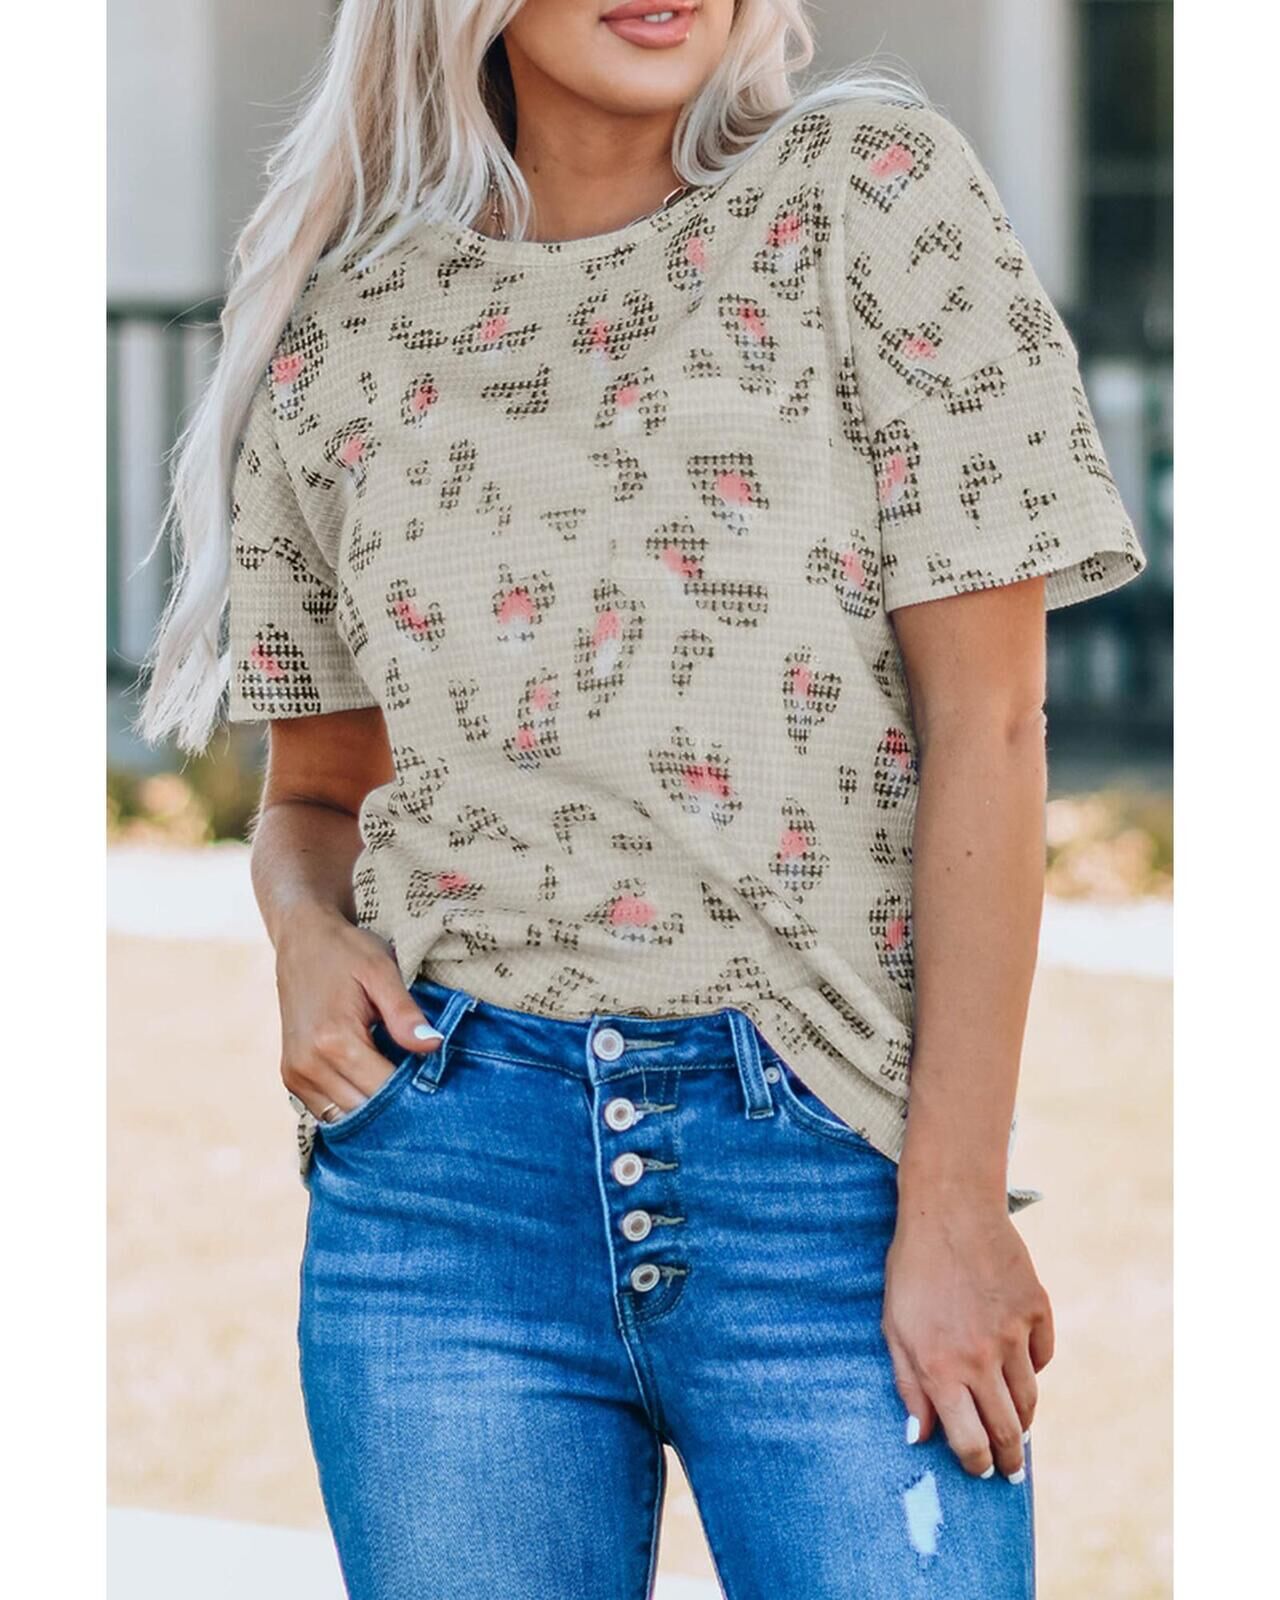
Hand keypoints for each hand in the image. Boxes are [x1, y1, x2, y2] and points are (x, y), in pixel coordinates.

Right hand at [274, 904, 442, 1122]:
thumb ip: (405, 1013)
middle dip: (396, 1106)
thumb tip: (434, 1046)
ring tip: (399, 1090)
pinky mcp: (291, 1076)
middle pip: (364, 1110)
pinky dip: (351, 1106)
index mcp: (334, 1040)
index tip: (438, 1089)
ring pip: (344, 1117)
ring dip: (373, 1111)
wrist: (302, 940)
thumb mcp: (382, 971)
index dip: (414, 1093)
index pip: (383, 1090)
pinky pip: (326, 1110)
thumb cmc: (346, 951)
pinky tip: (372, 1087)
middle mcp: (309, 1064)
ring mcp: (296, 1073)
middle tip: (424, 1093)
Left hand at [882, 1202, 1053, 1479]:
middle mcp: (981, 1359)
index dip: (977, 1464)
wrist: (949, 1210)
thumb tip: (920, 1436)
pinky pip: (1042, 1357)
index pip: (969, 1442)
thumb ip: (908, 1385)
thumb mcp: (894, 1327)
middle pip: (1008, 1431)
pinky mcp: (1037, 1310)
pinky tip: (1019, 1365)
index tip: (979, 1471)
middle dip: (1009, 1459)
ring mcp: (1014, 1335)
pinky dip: (1032, 1367)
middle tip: (1010, 1471)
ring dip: (1024, 1420)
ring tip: (1017, 1428)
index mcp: (940, 1368)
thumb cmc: (913, 1270)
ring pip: (1029, 1399)